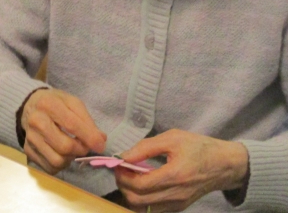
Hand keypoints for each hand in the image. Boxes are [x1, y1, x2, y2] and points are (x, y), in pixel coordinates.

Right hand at [20, 88, 106, 174]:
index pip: (72, 125)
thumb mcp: (72, 103)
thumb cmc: (55, 103)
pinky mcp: (28, 150)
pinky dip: (61, 165)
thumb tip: (100, 140)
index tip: (101, 146)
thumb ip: (87, 120)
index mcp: (48, 104)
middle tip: (84, 146)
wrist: (30, 105)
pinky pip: (49, 168)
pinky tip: (61, 154)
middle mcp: (36, 121)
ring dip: (70, 158)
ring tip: (72, 149)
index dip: (90, 138)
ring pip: (57, 161)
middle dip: (81, 149)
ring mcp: (30, 137)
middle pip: (65, 146)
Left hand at [114, 129, 248, 211]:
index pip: (140, 185)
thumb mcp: (173, 138)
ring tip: (131, 176)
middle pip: (137, 200)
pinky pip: (152, 210)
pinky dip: (140, 199)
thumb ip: (146, 147)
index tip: (118, 163)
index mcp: (175, 175)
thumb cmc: (199, 147)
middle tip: (122, 170)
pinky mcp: (178, 208)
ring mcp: (177, 204)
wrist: (224, 165)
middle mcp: (176, 195)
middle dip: (123, 185)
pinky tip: (142, 184)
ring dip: (130, 193)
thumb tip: (123, 156)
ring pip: (142, 208)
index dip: (123, 175)